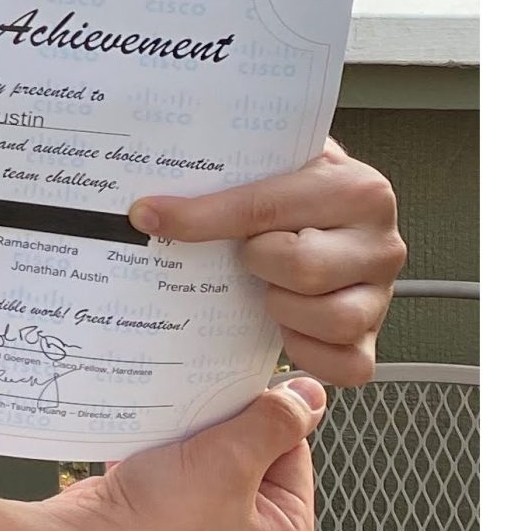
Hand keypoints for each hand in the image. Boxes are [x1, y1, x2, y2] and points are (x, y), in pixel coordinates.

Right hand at [32, 376, 327, 530]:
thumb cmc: (158, 527)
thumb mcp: (231, 460)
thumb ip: (275, 421)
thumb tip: (312, 394)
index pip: (295, 450)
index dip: (263, 420)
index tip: (234, 405)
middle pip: (254, 450)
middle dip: (222, 427)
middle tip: (199, 425)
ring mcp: (209, 528)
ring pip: (212, 453)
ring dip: (191, 435)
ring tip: (171, 438)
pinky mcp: (171, 517)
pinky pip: (179, 466)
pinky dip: (164, 449)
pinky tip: (148, 450)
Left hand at [128, 137, 404, 387]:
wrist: (337, 216)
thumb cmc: (298, 193)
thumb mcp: (273, 165)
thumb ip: (227, 173)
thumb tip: (148, 207)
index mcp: (357, 188)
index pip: (265, 207)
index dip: (200, 218)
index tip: (151, 217)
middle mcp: (381, 243)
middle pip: (302, 268)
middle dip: (258, 264)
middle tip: (248, 255)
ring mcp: (382, 295)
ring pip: (330, 320)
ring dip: (283, 309)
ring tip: (269, 287)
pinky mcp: (372, 340)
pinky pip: (345, 365)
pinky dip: (307, 352)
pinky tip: (286, 327)